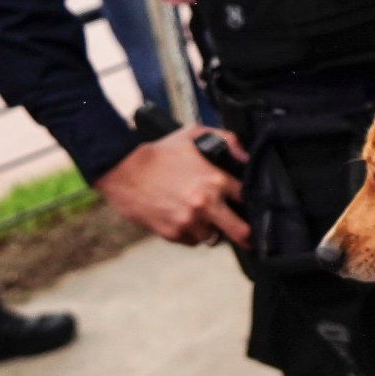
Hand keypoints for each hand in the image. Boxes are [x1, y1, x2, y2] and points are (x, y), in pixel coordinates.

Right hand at [94, 127, 247, 245]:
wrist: (123, 169)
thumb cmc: (158, 152)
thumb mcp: (194, 134)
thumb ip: (226, 140)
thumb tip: (245, 156)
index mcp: (215, 181)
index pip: (248, 199)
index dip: (251, 202)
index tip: (248, 206)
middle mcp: (205, 204)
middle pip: (242, 232)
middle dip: (247, 234)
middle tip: (248, 236)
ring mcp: (189, 222)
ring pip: (213, 238)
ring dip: (210, 230)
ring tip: (201, 217)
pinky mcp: (173, 233)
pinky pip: (191, 241)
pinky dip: (190, 233)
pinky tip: (182, 218)